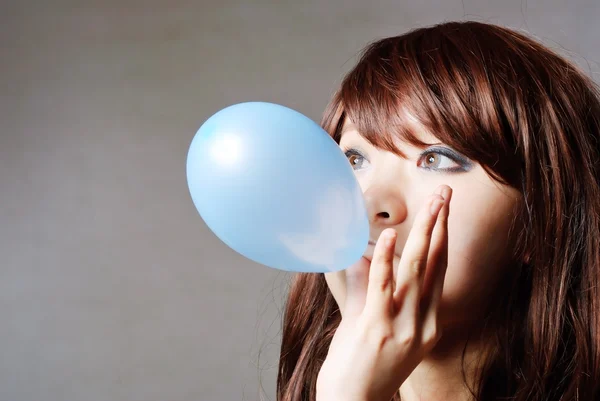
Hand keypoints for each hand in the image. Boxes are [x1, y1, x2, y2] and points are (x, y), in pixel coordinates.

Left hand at [316, 186, 451, 400]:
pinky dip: (388, 258)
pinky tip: (392, 235)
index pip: (439, 272)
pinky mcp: (376, 328)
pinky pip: (384, 286)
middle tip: (445, 195)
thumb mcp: (378, 329)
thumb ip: (371, 292)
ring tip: (432, 204)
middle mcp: (421, 323)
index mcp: (426, 323)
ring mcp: (401, 326)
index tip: (444, 212)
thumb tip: (363, 258)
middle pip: (435, 264)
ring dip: (424, 232)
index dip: (443, 239)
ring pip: (416, 270)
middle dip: (440, 225)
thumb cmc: (363, 367)